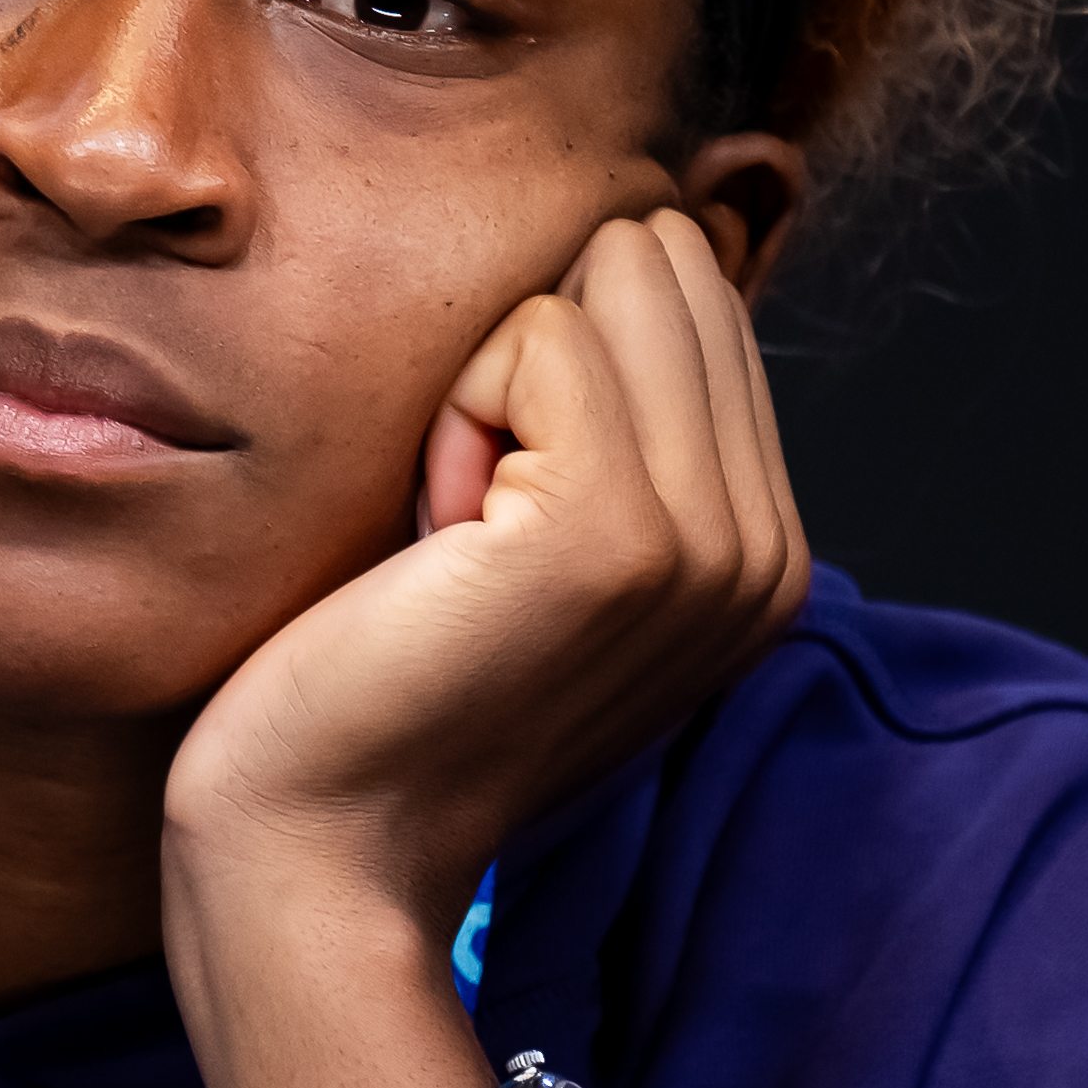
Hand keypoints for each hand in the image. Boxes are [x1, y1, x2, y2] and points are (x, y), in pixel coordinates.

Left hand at [161, 210, 809, 1087]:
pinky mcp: (620, 536)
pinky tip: (434, 545)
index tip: (495, 516)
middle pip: (663, 262)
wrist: (320, 848)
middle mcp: (767, 548)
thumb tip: (627, 238)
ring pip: (608, 280)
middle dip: (533, 353)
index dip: (553, 364)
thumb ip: (615, 422)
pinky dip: (452, 414)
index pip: (691, 293)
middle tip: (469, 518)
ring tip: (455, 534)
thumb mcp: (534, 542)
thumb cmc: (385, 685)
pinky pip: (539, 335)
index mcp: (760, 549)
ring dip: (488, 382)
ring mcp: (709, 543)